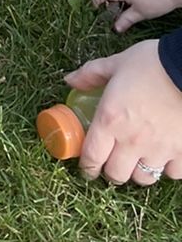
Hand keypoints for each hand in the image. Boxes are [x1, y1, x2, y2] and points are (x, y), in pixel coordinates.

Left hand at [63, 42, 181, 186]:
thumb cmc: (153, 63)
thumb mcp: (116, 63)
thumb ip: (91, 74)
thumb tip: (70, 80)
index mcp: (110, 120)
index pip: (91, 157)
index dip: (87, 167)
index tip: (88, 168)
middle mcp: (132, 140)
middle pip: (117, 174)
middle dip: (112, 172)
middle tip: (114, 163)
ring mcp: (159, 149)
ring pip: (144, 178)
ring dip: (139, 172)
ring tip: (139, 160)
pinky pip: (173, 173)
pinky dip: (168, 168)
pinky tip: (166, 156)